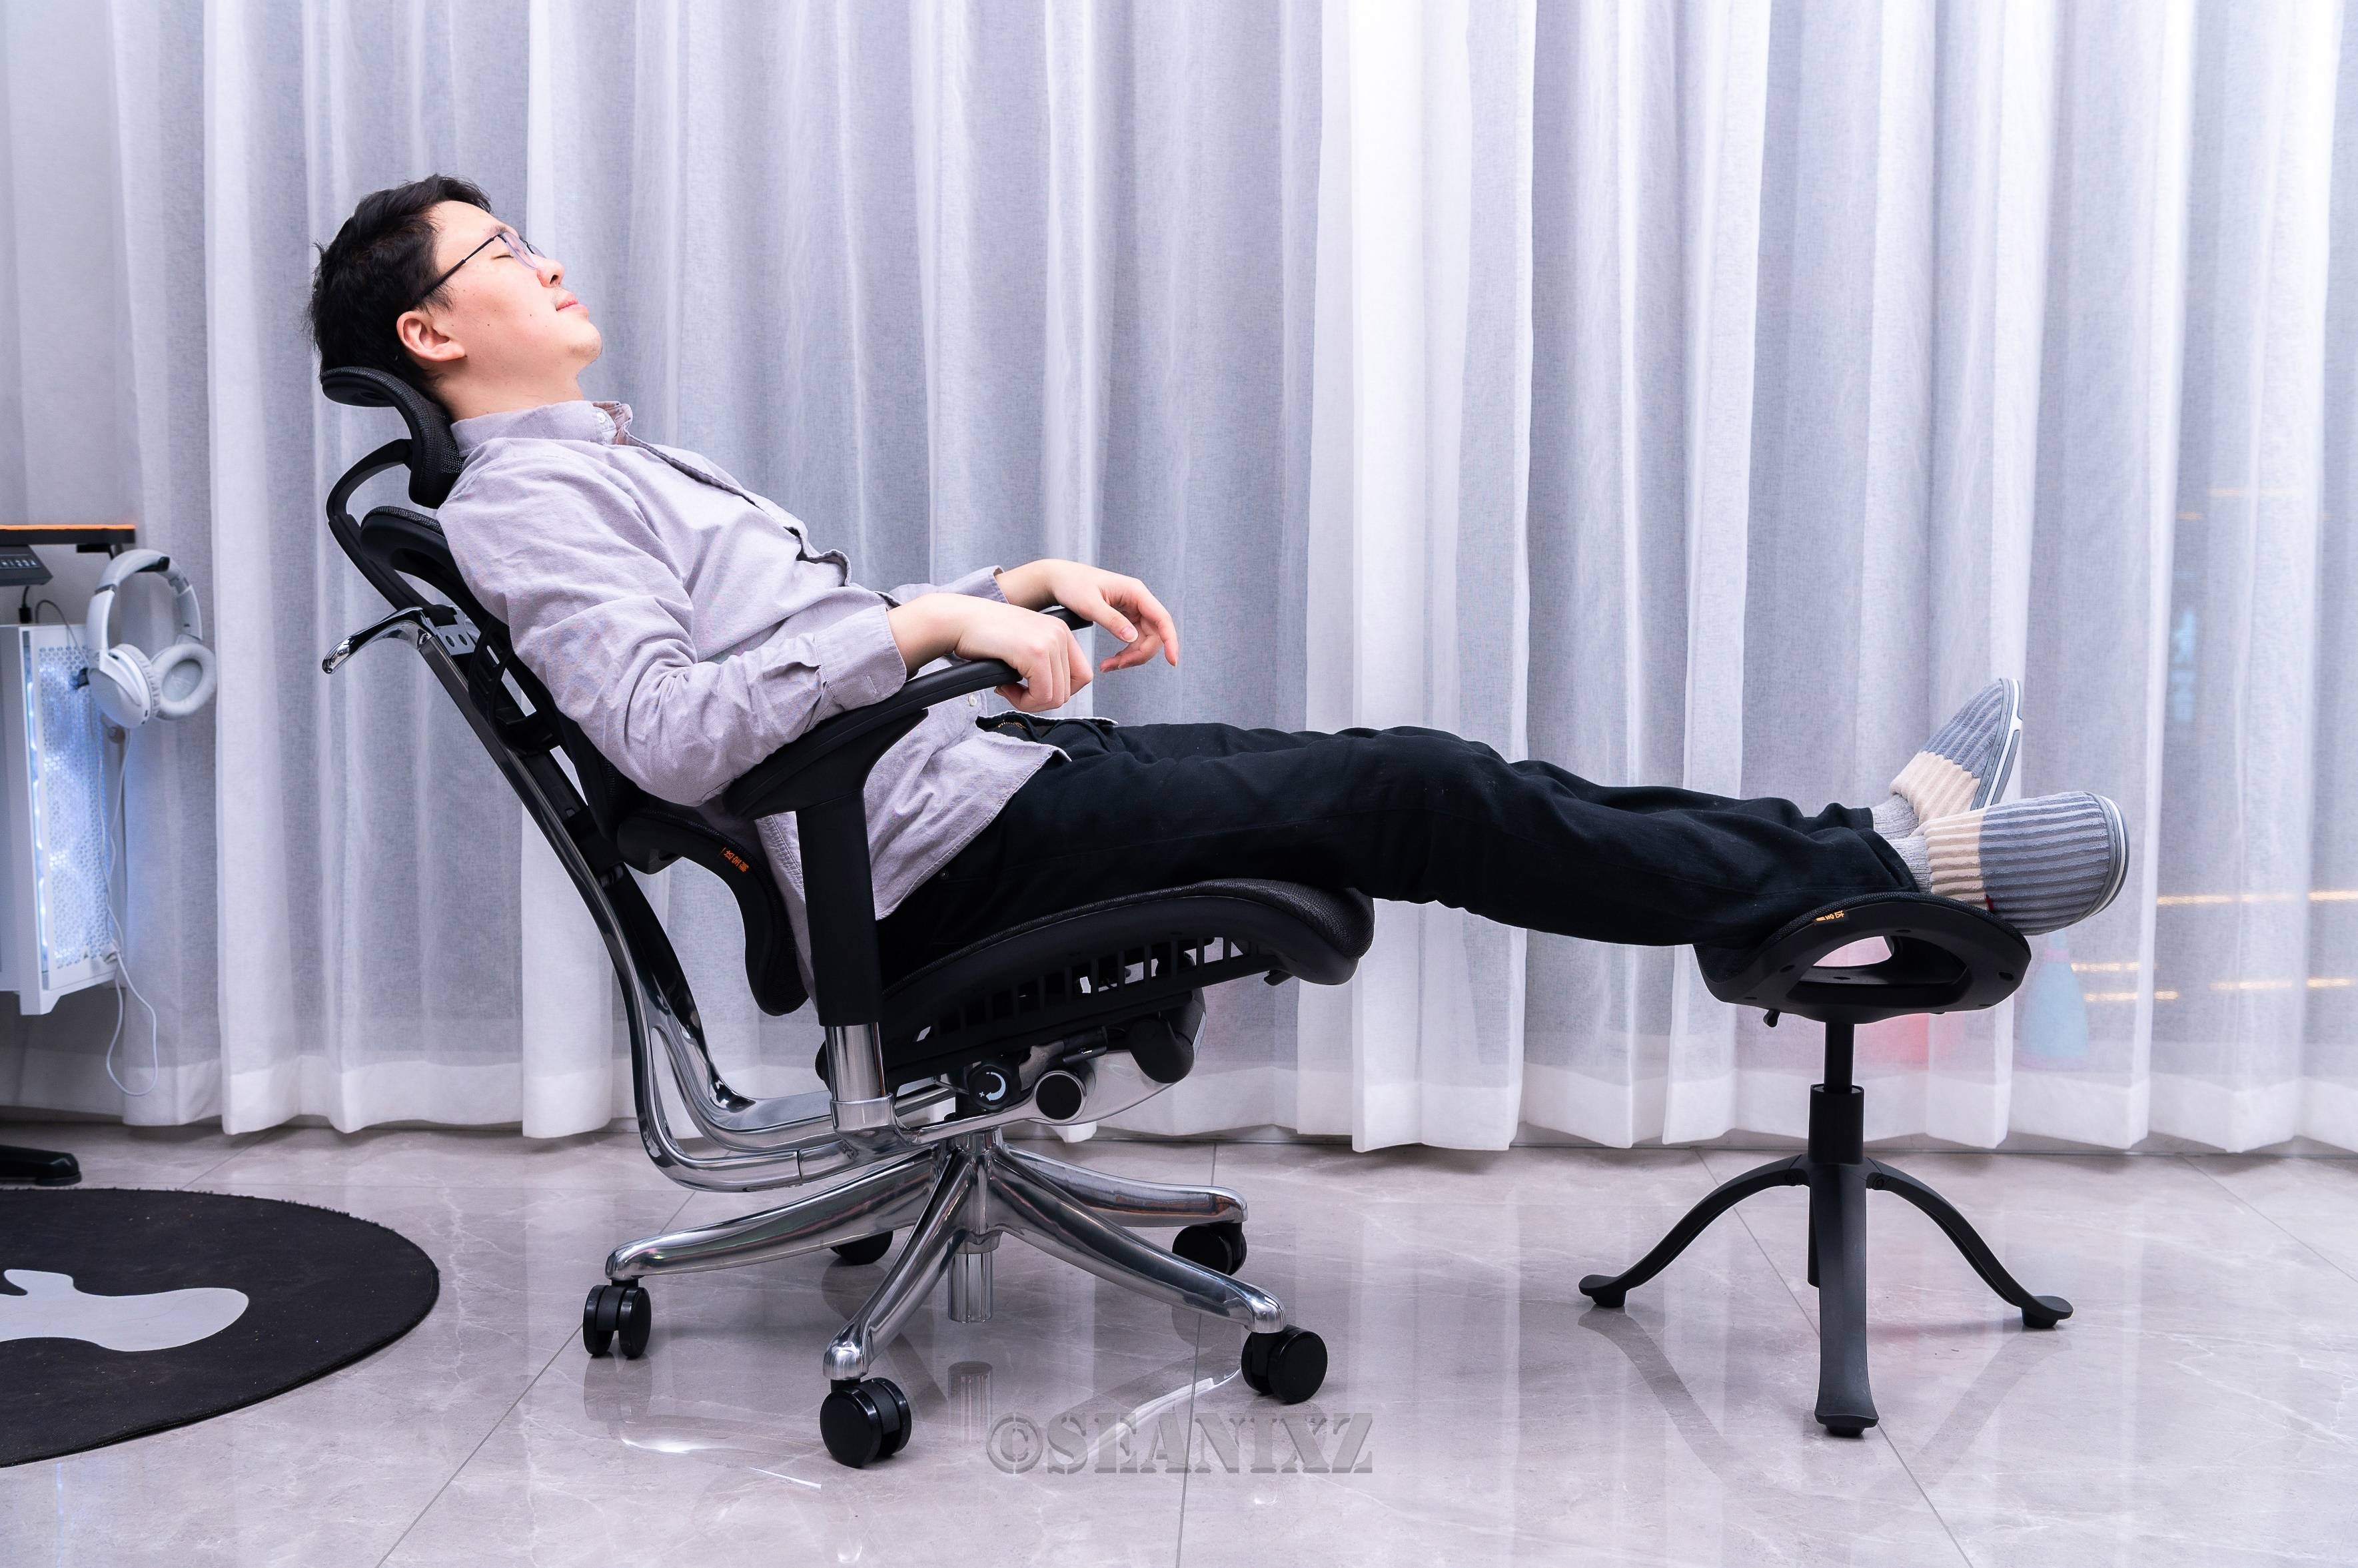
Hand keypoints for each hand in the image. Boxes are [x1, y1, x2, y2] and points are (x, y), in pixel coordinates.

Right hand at [940, 597, 1094, 712]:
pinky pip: (1042, 695)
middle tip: (1015, 691)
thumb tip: (1055, 696)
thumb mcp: (1024, 644)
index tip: (1033, 689)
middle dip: (1041, 700)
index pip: (1082, 676)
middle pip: (1069, 690)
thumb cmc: (984, 636)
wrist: (958, 620)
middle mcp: (1060, 634)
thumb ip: (1044, 663)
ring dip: (1030, 702)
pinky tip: (1004, 686)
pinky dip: (1023, 701)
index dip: (1059, 691)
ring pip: (1056, 697)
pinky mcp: (1035, 652)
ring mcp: (1049, 642)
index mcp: (1061, 631)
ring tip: (1008, 687)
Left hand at [1004, 560, 1180, 673]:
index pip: (1162, 619)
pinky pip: (1133, 639)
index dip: (1171, 641)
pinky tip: (1110, 661)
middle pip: (1154, 634)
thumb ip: (1112, 620)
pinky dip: (1124, 653)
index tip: (1172, 661)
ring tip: (1108, 666)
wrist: (1057, 579)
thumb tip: (1132, 638)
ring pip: (1144, 640)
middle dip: (1139, 655)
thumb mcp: (1089, 604)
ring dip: (1130, 657)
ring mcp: (1132, 609)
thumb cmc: (1072, 585)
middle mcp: (1138, 600)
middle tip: (1115, 666)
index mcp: (1135, 592)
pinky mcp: (1124, 617)